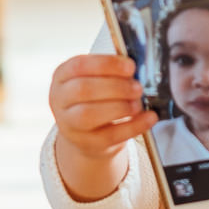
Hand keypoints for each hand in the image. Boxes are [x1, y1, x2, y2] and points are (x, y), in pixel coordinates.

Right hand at [49, 54, 157, 201]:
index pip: (78, 66)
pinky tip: (149, 118)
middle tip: (138, 87)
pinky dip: (134, 126)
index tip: (131, 66)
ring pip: (90, 115)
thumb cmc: (96, 96)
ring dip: (120, 107)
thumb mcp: (97, 78)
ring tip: (138, 103)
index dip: (106, 64)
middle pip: (83, 90)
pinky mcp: (86, 144)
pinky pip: (110, 136)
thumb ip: (112, 70)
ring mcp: (69, 125)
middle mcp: (59, 100)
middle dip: (115, 87)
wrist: (87, 132)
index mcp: (62, 76)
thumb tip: (137, 66)